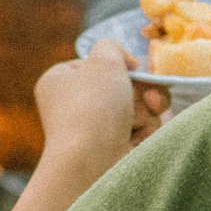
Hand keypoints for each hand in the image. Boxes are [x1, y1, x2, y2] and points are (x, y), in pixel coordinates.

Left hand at [35, 39, 166, 174]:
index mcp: (60, 81)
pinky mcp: (112, 152)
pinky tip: (141, 140)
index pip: (98, 65)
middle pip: (122, 87)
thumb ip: (113, 47)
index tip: (134, 69)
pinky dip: (145, 134)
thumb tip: (126, 65)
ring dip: (146, 113)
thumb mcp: (104, 60)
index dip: (120, 66)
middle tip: (151, 99)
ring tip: (138, 123)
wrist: (91, 163)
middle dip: (142, 91)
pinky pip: (140, 133)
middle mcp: (73, 106)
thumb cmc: (93, 105)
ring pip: (136, 109)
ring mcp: (92, 131)